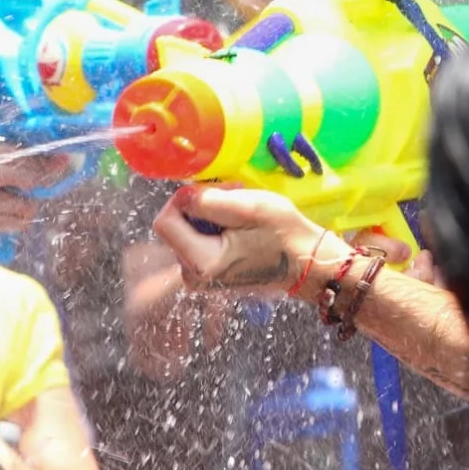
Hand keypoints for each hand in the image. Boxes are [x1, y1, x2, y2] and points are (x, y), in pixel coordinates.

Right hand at [0, 145, 70, 244]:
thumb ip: (9, 161)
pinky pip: (13, 225)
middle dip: (41, 184)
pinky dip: (13, 224)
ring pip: (25, 206)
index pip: (19, 153)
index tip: (62, 161)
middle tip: (41, 186)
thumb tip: (58, 161)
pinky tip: (0, 220)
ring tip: (12, 208)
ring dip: (25, 210)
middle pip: (28, 178)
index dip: (45, 158)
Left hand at [151, 184, 334, 296]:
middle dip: (200, 205)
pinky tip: (238, 225)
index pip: (164, 222)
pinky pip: (195, 240)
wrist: (305, 263)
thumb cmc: (283, 234)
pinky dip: (213, 226)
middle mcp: (192, 276)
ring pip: (185, 230)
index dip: (183, 199)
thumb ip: (207, 201)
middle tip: (234, 197)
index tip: (214, 192)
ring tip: (241, 211)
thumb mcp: (248, 207)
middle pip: (174, 225)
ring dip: (209, 213)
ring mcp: (198, 277)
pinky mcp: (205, 273)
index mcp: (200, 263)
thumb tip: (180, 196)